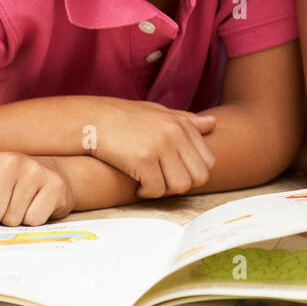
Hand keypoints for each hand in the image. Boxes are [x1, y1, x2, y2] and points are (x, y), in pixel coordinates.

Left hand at [0, 153, 76, 226]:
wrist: (53, 172)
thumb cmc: (12, 184)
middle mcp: (11, 161)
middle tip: (4, 207)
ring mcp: (34, 171)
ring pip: (12, 218)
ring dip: (15, 219)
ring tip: (22, 204)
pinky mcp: (54, 185)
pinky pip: (34, 220)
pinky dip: (33, 221)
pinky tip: (36, 205)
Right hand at [83, 97, 216, 197]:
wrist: (93, 119)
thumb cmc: (126, 117)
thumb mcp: (159, 112)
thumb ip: (187, 120)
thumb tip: (214, 123)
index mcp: (182, 123)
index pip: (208, 161)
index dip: (192, 173)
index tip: (173, 172)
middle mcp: (175, 133)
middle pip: (199, 177)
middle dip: (181, 185)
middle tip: (162, 182)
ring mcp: (160, 146)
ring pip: (180, 186)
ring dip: (165, 191)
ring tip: (150, 183)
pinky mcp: (143, 159)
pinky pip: (157, 189)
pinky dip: (147, 193)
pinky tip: (137, 186)